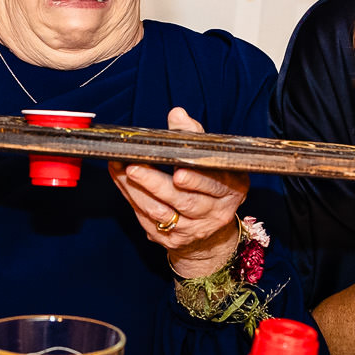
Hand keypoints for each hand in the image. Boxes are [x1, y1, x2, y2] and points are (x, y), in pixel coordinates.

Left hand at [109, 108, 247, 276]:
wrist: (211, 229)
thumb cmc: (210, 180)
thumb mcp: (211, 156)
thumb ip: (194, 134)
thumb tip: (177, 114)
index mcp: (232, 188)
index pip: (215, 184)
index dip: (196, 179)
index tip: (178, 172)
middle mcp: (216, 213)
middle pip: (185, 202)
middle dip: (157, 185)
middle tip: (135, 169)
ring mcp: (193, 230)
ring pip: (162, 213)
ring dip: (137, 191)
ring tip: (121, 170)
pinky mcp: (172, 241)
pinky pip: (148, 220)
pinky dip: (131, 199)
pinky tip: (121, 180)